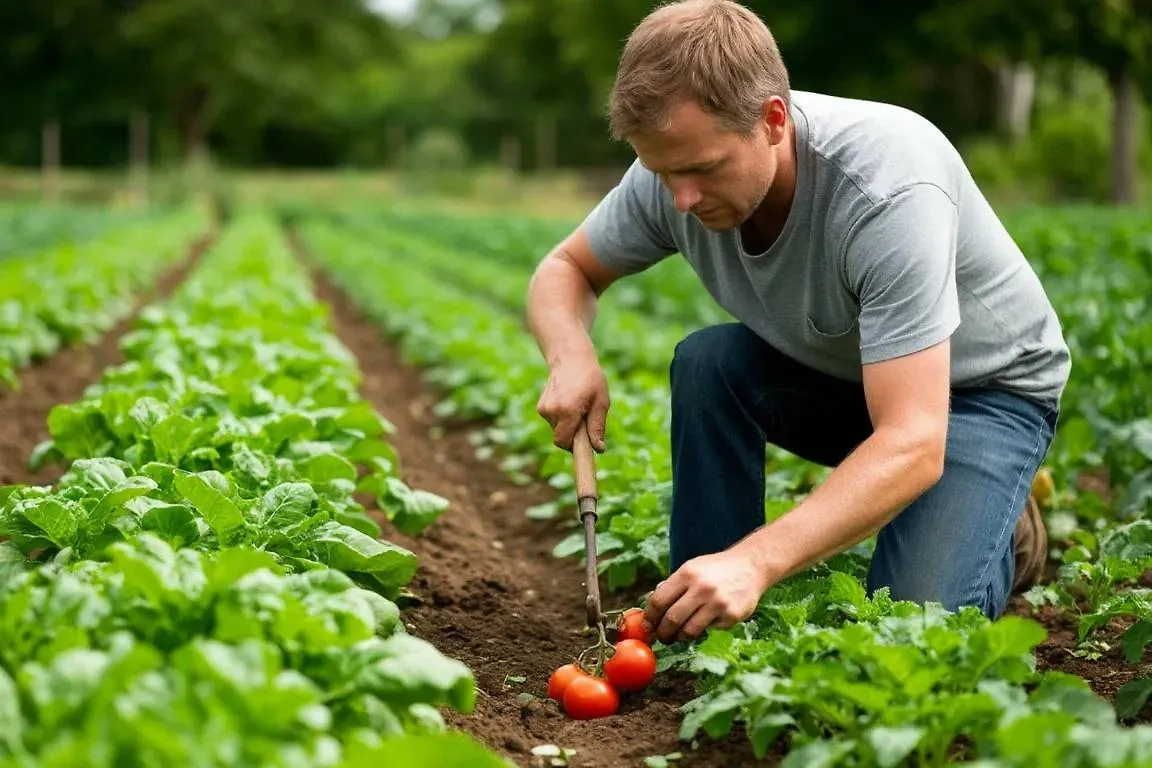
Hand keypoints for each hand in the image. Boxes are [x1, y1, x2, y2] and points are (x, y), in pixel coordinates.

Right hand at [536, 354, 609, 450]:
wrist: (571, 358)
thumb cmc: (591, 379)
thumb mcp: (601, 402)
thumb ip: (597, 427)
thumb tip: (599, 449)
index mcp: (567, 410)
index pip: (564, 442)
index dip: (574, 448)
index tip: (583, 448)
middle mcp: (552, 410)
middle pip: (561, 438)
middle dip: (573, 435)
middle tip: (585, 420)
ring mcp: (544, 408)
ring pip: (557, 429)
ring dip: (568, 424)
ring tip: (578, 406)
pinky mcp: (541, 406)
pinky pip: (553, 421)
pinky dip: (562, 418)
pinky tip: (569, 402)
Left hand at [643, 548, 768, 642]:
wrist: (751, 566)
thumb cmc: (715, 570)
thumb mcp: (691, 568)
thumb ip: (672, 587)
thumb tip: (650, 611)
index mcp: (687, 573)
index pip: (659, 600)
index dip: (649, 617)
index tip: (647, 626)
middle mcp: (702, 587)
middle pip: (671, 619)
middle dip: (662, 633)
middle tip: (662, 638)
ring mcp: (717, 602)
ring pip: (689, 630)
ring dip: (680, 637)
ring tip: (680, 635)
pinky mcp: (731, 615)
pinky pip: (709, 630)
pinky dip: (704, 630)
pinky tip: (707, 621)